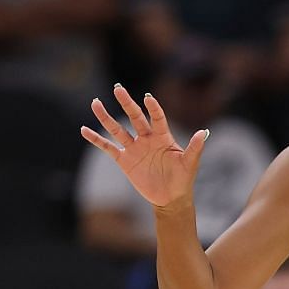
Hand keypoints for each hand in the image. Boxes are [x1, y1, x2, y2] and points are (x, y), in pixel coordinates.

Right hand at [81, 85, 208, 209]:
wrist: (170, 198)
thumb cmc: (183, 179)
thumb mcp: (189, 164)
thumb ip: (195, 148)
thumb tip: (203, 133)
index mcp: (163, 137)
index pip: (158, 118)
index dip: (153, 109)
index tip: (148, 98)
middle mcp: (147, 139)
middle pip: (135, 118)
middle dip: (127, 104)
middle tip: (118, 89)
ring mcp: (134, 148)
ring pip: (118, 129)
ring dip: (106, 117)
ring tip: (95, 103)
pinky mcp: (124, 160)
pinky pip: (108, 147)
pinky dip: (96, 139)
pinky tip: (84, 130)